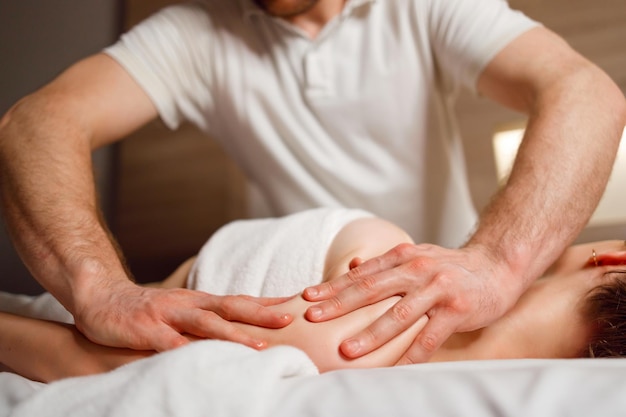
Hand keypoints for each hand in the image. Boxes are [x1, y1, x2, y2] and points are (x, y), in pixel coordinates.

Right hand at [73, 280, 292, 351]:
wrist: (102, 298)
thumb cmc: (148, 311)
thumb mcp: (181, 313)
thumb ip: (206, 321)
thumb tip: (239, 332)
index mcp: (200, 301)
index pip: (241, 300)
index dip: (268, 303)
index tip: (297, 306)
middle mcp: (189, 304)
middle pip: (231, 307)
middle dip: (262, 313)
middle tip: (291, 319)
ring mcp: (168, 315)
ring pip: (207, 323)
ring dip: (235, 333)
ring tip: (260, 344)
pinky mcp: (147, 329)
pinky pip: (168, 341)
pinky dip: (187, 349)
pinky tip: (202, 357)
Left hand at [302, 243, 523, 363]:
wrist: (496, 266)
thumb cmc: (448, 267)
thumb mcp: (415, 257)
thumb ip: (385, 265)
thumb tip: (350, 266)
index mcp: (402, 258)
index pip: (361, 274)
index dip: (333, 286)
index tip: (307, 297)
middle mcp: (417, 270)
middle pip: (371, 290)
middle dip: (339, 305)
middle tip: (313, 318)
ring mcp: (437, 289)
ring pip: (398, 315)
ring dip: (370, 335)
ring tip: (346, 350)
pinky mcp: (456, 310)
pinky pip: (429, 338)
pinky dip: (411, 356)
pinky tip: (394, 370)